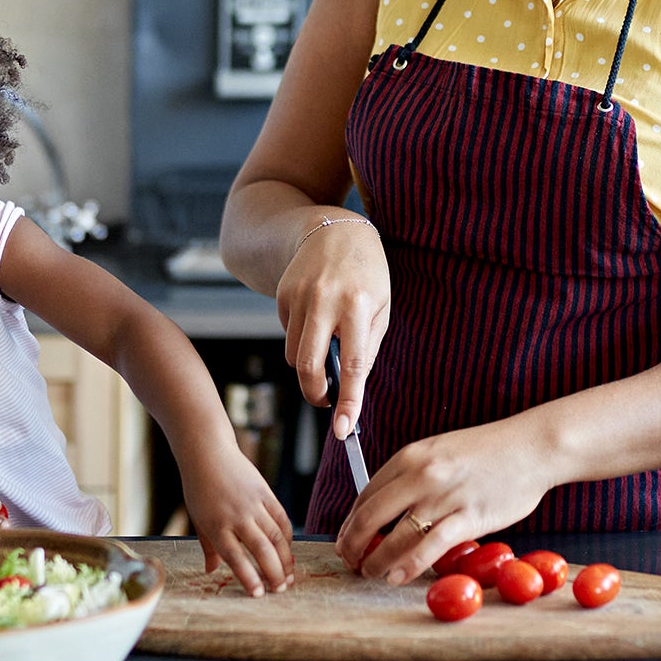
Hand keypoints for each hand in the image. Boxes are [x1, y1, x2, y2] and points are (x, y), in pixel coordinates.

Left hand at [181, 446, 295, 595]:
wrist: (208, 453)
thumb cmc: (199, 488)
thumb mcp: (198, 519)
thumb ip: (208, 547)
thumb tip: (211, 571)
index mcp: (216, 526)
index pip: (236, 558)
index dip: (249, 578)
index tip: (259, 594)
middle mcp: (237, 516)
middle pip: (261, 549)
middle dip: (274, 573)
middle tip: (280, 590)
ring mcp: (253, 504)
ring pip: (276, 535)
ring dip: (285, 558)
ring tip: (289, 576)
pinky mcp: (265, 492)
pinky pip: (281, 518)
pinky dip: (287, 536)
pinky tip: (288, 550)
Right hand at [277, 215, 388, 440]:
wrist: (333, 231)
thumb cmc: (366, 275)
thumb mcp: (380, 307)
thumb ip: (365, 348)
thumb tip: (348, 388)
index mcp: (357, 305)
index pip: (352, 363)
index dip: (348, 400)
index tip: (343, 429)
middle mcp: (324, 300)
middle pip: (306, 366)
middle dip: (315, 393)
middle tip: (325, 400)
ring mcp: (298, 296)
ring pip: (293, 355)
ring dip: (309, 363)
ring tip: (327, 343)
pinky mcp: (281, 295)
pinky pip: (287, 334)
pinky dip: (301, 338)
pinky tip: (316, 316)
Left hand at [336, 419, 558, 583]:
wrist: (531, 446)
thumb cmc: (488, 452)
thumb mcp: (440, 452)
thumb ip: (413, 477)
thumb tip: (388, 511)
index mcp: (410, 456)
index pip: (366, 495)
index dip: (351, 523)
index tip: (347, 540)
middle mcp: (421, 474)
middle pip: (370, 516)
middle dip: (353, 544)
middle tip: (350, 561)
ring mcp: (444, 496)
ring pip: (395, 535)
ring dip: (376, 560)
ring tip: (370, 573)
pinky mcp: (469, 516)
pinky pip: (430, 546)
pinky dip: (408, 565)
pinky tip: (397, 577)